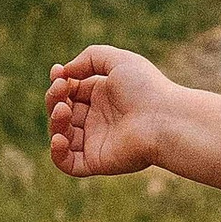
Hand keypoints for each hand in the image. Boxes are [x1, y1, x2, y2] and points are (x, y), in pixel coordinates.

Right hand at [46, 44, 180, 179]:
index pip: (70, 91)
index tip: (58, 73)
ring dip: (55, 121)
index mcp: (102, 96)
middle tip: (61, 91)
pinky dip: (57, 153)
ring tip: (63, 110)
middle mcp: (98, 119)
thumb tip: (65, 72)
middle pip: (62, 111)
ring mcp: (96, 141)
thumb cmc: (145, 87)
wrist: (165, 118)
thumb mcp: (117, 60)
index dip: (60, 82)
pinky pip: (68, 163)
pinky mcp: (97, 161)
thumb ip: (89, 58)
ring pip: (61, 135)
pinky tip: (59, 137)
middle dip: (55, 98)